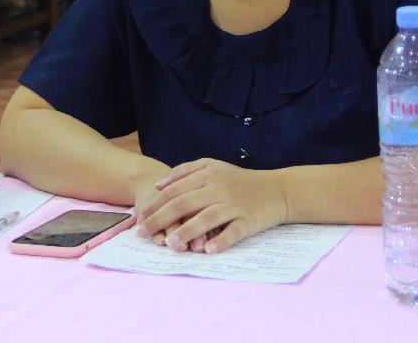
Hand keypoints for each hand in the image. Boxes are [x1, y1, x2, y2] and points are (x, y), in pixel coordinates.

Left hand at [134, 159, 288, 253]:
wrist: (278, 189)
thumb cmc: (241, 180)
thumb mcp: (213, 166)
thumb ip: (185, 172)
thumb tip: (158, 186)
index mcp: (207, 175)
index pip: (174, 191)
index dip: (155, 205)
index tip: (138, 218)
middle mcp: (218, 189)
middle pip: (184, 204)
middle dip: (160, 219)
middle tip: (143, 233)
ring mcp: (234, 205)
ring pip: (206, 218)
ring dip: (186, 232)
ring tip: (169, 244)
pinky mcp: (249, 221)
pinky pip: (233, 232)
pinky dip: (221, 241)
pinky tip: (208, 251)